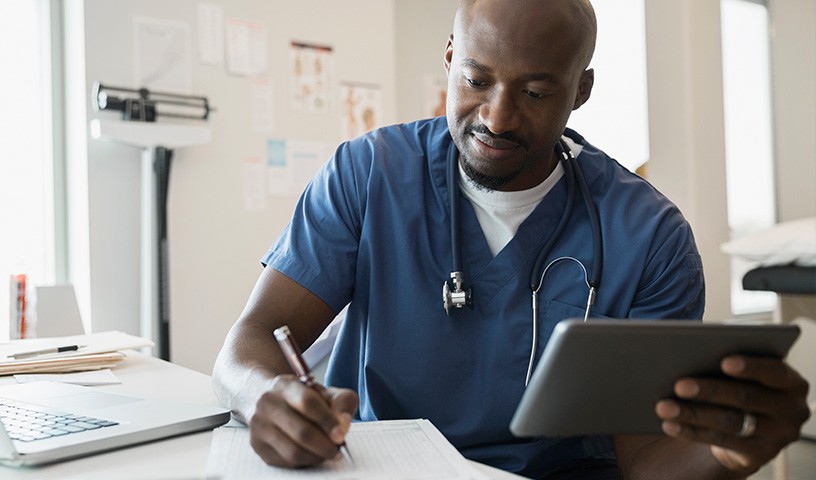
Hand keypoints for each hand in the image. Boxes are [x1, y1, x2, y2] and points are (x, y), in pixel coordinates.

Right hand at [247, 374, 358, 467]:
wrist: (263, 397)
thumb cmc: (300, 397)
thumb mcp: (323, 391)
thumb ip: (341, 402)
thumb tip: (344, 423)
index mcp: (286, 386)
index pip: (308, 403)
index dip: (328, 421)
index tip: (342, 434)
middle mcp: (267, 404)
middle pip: (301, 432)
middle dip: (326, 445)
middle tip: (339, 450)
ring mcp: (259, 425)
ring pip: (293, 451)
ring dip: (317, 456)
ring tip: (328, 452)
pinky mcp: (257, 445)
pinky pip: (286, 461)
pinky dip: (305, 461)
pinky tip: (312, 454)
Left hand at [655, 355, 810, 474]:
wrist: (754, 431)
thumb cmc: (744, 387)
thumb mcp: (746, 376)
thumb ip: (728, 364)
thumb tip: (687, 355)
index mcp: (790, 382)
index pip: (774, 371)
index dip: (750, 366)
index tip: (724, 362)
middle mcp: (791, 409)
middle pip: (746, 398)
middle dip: (710, 390)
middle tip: (679, 385)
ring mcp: (778, 435)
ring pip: (730, 422)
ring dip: (693, 414)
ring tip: (664, 406)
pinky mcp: (760, 454)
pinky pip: (721, 442)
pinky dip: (692, 432)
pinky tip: (671, 425)